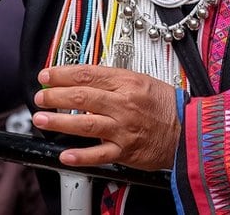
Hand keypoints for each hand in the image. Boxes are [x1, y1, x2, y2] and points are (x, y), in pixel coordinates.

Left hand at [32, 65, 179, 170]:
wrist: (189, 130)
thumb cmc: (165, 105)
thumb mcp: (141, 80)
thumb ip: (112, 80)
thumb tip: (82, 78)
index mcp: (127, 83)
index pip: (88, 74)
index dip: (62, 74)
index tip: (46, 75)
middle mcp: (124, 104)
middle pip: (83, 97)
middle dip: (56, 96)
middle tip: (40, 97)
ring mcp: (124, 129)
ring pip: (86, 124)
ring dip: (60, 121)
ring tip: (42, 119)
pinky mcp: (126, 151)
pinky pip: (99, 155)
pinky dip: (81, 156)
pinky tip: (65, 154)